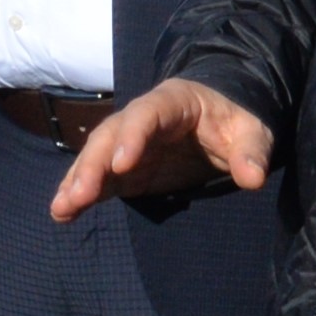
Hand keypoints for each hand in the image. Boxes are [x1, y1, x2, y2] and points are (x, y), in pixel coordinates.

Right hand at [46, 77, 274, 222]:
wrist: (223, 119)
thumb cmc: (237, 120)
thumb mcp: (253, 130)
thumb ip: (252, 151)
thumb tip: (252, 178)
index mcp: (173, 101)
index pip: (147, 114)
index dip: (133, 136)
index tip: (122, 164)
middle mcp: (142, 119)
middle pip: (110, 135)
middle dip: (94, 164)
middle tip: (81, 194)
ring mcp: (130, 144)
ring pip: (97, 156)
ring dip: (78, 181)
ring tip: (61, 209)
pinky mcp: (127, 169)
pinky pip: (100, 179)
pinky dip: (81, 194)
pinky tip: (63, 214)